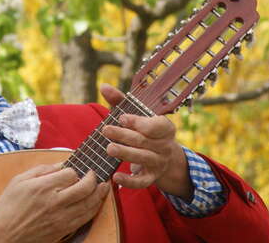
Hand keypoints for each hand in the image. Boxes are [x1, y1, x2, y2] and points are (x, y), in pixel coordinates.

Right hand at [0, 164, 109, 242]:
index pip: (71, 174)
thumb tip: (60, 165)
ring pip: (90, 204)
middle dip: (94, 178)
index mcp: (44, 187)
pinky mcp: (64, 230)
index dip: (75, 169)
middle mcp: (55, 202)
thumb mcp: (19, 181)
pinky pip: (85, 218)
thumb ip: (41, 170)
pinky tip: (95, 203)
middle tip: (95, 173)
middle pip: (85, 187)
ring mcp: (61, 218)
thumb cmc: (8, 207)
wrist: (4, 235)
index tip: (76, 169)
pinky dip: (94, 209)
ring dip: (100, 193)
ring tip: (104, 186)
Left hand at [99, 84, 192, 200]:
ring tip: (109, 148)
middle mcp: (165, 145)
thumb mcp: (134, 115)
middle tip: (106, 130)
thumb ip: (119, 101)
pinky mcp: (151, 177)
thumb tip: (104, 86)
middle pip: (144, 140)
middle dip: (124, 135)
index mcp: (165, 127)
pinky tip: (116, 177)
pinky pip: (142, 182)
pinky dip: (130, 181)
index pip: (156, 125)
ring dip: (126, 153)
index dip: (139, 122)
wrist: (161, 156)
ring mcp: (159, 162)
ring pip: (143, 158)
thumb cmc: (143, 130)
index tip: (122, 117)